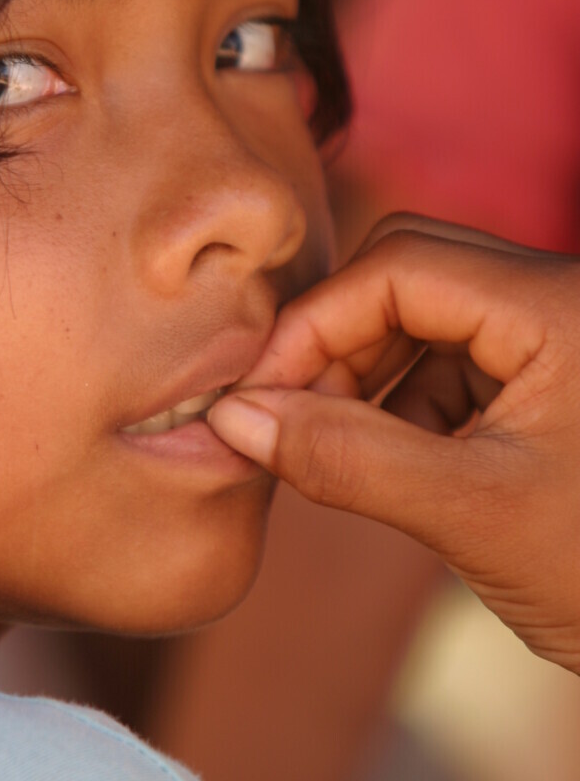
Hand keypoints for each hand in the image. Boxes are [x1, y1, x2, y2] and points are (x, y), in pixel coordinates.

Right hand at [207, 215, 579, 674]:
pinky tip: (396, 464)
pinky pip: (458, 360)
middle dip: (340, 342)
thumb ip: (346, 457)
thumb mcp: (471, 515)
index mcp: (561, 307)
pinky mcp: (555, 380)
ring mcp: (561, 338)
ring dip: (370, 376)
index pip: (401, 265)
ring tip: (343, 453)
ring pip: (430, 316)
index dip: (316, 325)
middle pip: (411, 272)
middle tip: (292, 418)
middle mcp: (564, 301)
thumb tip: (234, 417)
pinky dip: (409, 403)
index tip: (258, 398)